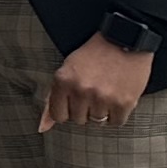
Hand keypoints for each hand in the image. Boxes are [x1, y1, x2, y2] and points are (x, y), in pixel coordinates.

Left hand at [39, 37, 153, 131]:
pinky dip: (117, 114)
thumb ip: (53, 100)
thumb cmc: (93, 55)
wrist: (124, 39)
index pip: (58, 116)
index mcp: (63, 81)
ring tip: (106, 91)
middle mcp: (81, 91)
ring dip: (102, 110)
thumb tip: (42, 128)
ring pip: (97, 121)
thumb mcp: (67, 70)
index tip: (75, 100)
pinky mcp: (124, 103)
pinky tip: (117, 97)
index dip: (67, 109)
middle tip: (94, 91)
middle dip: (85, 109)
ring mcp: (103, 98)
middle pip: (78, 120)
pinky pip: (116, 122)